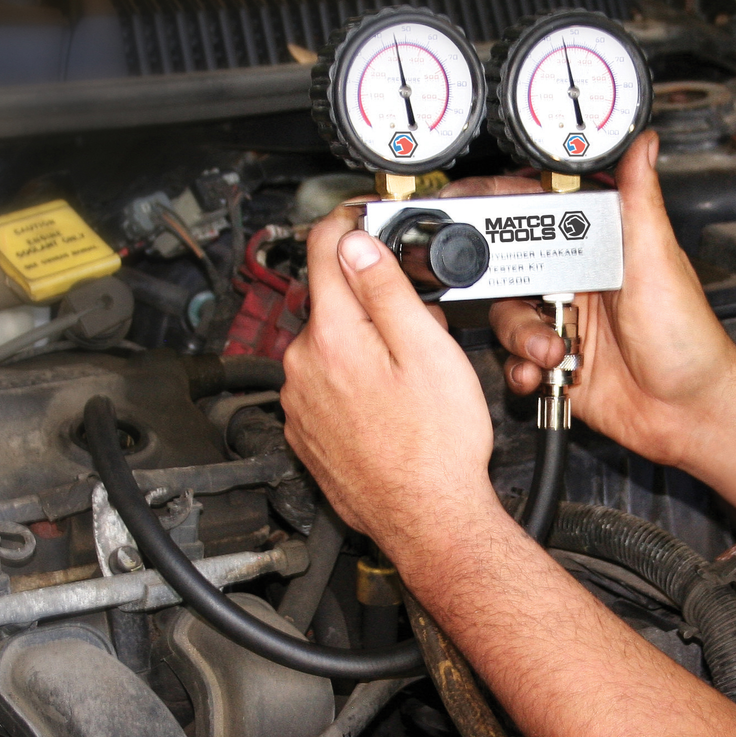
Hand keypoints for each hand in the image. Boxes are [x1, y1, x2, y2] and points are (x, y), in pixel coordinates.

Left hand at [281, 203, 502, 551]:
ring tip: (408, 375)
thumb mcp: (428, 351)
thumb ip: (387, 290)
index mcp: (332, 338)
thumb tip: (358, 242)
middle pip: (330, 300)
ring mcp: (299, 402)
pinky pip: (324, 386)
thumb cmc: (436, 447)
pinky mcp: (305, 432)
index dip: (350, 221)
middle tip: (419, 323)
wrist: (427, 520)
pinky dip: (351, 382)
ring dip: (361, 344)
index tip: (367, 216)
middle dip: (370, 299)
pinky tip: (388, 406)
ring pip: (328, 345)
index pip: (324, 249)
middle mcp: (301, 367)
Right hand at [489, 132, 735, 468]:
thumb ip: (640, 199)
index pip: (539, 218)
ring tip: (553, 350)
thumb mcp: (659, 259)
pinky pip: (511, 360)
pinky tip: (543, 372)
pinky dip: (519, 369)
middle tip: (532, 305)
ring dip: (521, 336)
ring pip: (506, 316)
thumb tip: (644, 141)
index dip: (505, 215)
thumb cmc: (687, 338)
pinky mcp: (553, 363)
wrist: (688, 412)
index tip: (477, 214)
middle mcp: (575, 282)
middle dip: (509, 291)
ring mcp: (562, 323)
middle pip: (510, 269)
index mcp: (598, 248)